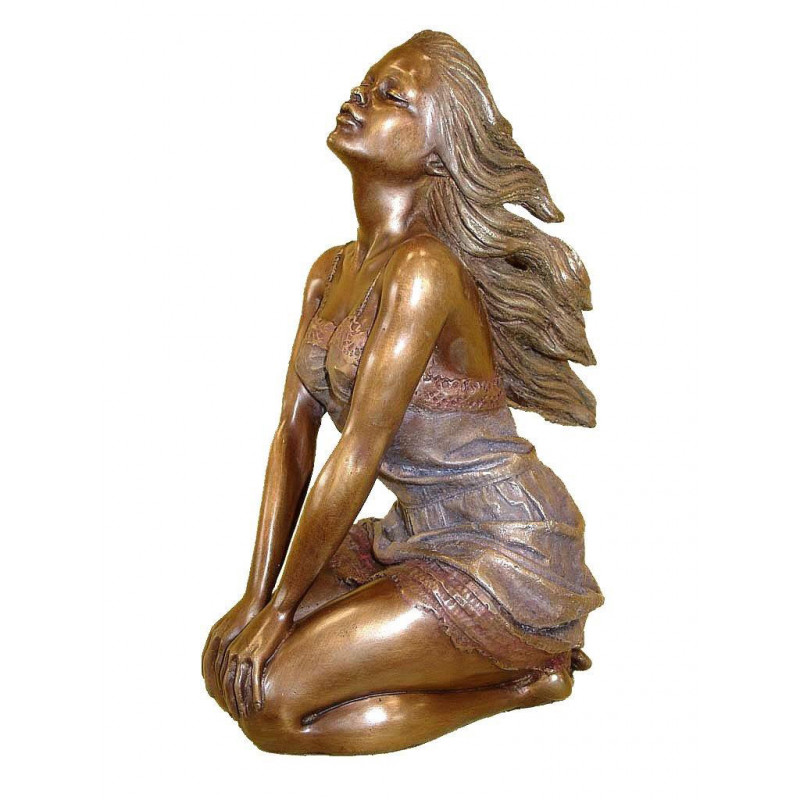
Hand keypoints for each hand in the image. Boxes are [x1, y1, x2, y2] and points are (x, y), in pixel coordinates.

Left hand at [202, 595, 262, 709]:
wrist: (275, 607)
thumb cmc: (260, 616)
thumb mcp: (241, 629)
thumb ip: (234, 643)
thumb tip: (234, 655)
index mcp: (220, 642)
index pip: (212, 672)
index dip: (215, 688)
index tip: (220, 700)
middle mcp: (228, 650)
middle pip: (223, 682)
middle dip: (226, 701)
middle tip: (232, 714)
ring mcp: (241, 654)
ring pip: (237, 685)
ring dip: (239, 703)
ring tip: (244, 715)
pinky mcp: (256, 656)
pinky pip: (253, 681)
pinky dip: (255, 696)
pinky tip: (258, 706)